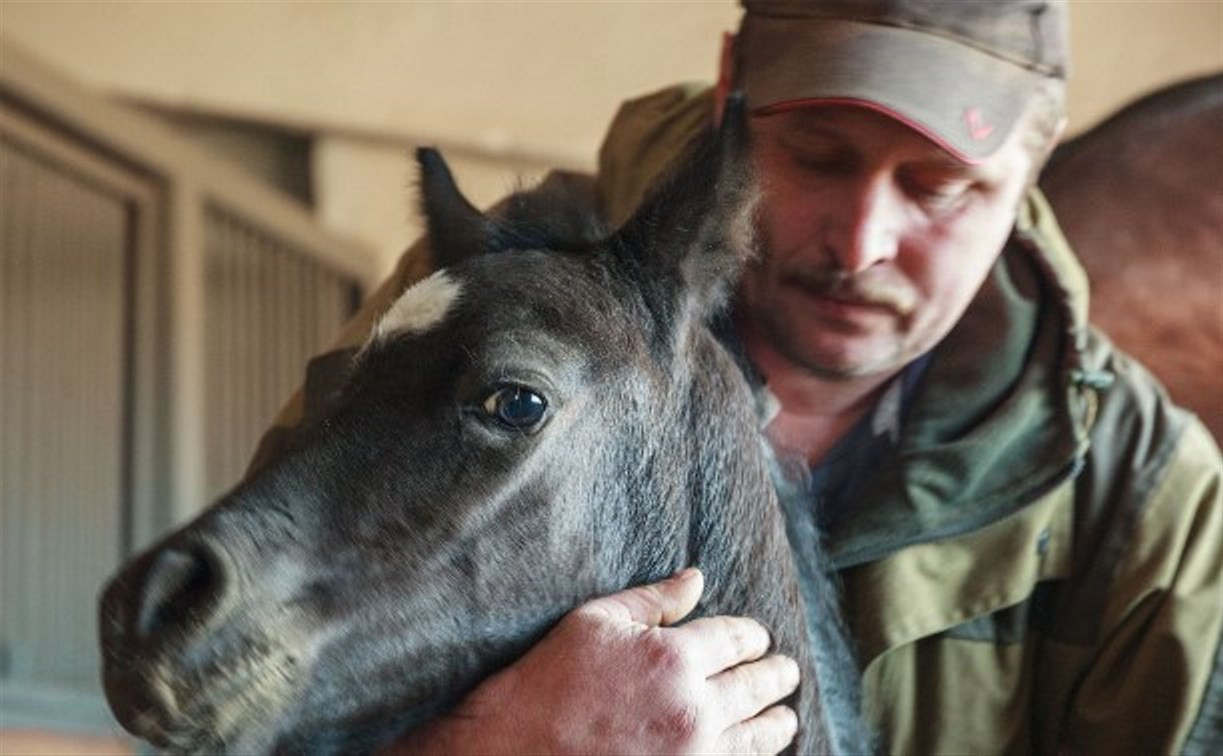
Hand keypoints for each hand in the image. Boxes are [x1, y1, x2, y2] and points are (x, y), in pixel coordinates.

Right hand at [390, 568, 799, 753]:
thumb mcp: (594, 624)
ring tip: (785, 717)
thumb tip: (697, 579)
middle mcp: (693, 708)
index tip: (757, 639)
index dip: (753, 636)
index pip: (737, 638)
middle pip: (757, 686)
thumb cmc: (548, 683)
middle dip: (776, 676)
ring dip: (777, 722)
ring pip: (759, 736)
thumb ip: (653, 600)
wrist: (514, 753)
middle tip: (787, 673)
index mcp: (672, 656)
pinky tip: (755, 751)